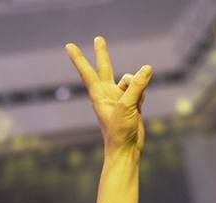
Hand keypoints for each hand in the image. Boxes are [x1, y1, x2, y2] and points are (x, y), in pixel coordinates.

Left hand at [64, 37, 152, 152]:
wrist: (126, 150)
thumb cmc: (120, 130)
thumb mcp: (128, 105)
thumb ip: (137, 85)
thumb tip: (147, 68)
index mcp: (99, 94)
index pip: (87, 71)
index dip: (78, 58)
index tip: (68, 46)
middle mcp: (107, 93)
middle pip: (105, 67)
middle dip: (102, 53)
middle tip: (98, 38)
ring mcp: (119, 98)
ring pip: (131, 80)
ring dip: (137, 85)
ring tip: (136, 102)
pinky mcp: (131, 104)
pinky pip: (140, 90)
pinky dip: (142, 95)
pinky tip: (140, 108)